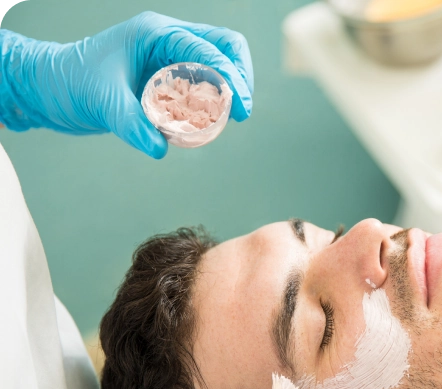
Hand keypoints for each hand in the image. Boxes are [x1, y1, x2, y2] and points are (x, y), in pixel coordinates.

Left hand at [0, 12, 253, 157]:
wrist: (49, 88)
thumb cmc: (71, 84)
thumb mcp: (103, 103)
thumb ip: (132, 125)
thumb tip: (160, 149)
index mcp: (157, 34)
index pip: (210, 49)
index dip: (232, 78)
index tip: (241, 110)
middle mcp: (167, 40)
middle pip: (225, 46)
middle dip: (240, 76)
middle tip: (241, 111)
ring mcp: (168, 56)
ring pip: (218, 62)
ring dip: (229, 87)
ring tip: (228, 117)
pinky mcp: (166, 76)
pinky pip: (203, 82)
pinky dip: (214, 99)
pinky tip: (209, 121)